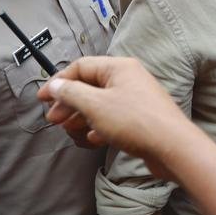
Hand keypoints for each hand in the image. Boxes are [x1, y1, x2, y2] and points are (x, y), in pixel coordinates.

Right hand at [39, 57, 192, 179]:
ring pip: (100, 105)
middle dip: (69, 103)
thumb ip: (71, 93)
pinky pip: (113, 120)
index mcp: (118, 68)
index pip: (81, 67)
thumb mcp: (95, 105)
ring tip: (71, 131)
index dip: (59, 81)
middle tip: (54, 120)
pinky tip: (93, 139)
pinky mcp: (141, 120)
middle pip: (89, 87)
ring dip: (82, 118)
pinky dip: (100, 128)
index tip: (42, 99)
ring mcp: (136, 100)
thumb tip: (55, 85)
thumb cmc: (135, 121)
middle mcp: (128, 79)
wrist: (173, 147)